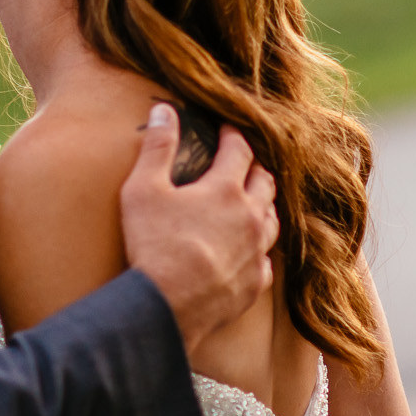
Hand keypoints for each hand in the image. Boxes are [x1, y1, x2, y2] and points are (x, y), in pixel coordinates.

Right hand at [119, 104, 276, 352]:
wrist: (169, 305)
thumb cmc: (154, 244)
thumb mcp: (144, 188)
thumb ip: (157, 147)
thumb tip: (164, 110)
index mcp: (225, 189)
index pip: (239, 150)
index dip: (233, 135)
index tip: (227, 129)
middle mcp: (250, 217)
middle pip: (265, 182)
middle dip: (254, 167)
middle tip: (242, 163)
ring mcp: (257, 252)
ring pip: (272, 219)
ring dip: (263, 205)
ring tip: (250, 202)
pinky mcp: (255, 283)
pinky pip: (267, 259)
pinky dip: (258, 249)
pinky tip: (248, 250)